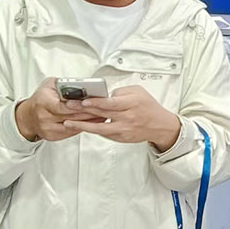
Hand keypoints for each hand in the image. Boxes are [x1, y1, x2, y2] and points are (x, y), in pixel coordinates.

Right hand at [14, 78, 105, 141]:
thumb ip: (63, 83)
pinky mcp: (54, 136)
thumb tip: (81, 84)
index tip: (91, 103)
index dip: (78, 106)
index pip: (63, 106)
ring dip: (90, 121)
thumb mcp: (48, 85)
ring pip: (74, 125)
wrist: (27, 116)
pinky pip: (72, 132)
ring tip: (103, 115)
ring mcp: (48, 128)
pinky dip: (85, 126)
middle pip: (72, 117)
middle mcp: (44, 117)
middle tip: (103, 109)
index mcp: (43, 102)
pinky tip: (94, 122)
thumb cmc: (41, 99)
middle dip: (89, 112)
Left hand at [63, 85, 181, 151]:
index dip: (96, 102)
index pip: (111, 103)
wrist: (160, 126)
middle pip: (102, 113)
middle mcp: (128, 117)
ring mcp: (124, 129)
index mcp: (132, 103)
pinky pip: (104, 133)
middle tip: (69, 106)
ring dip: (83, 125)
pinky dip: (92, 130)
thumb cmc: (149, 107)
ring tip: (69, 122)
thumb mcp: (138, 92)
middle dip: (83, 110)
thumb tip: (105, 95)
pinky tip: (82, 126)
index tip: (83, 101)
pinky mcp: (121, 137)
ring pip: (100, 128)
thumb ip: (121, 91)